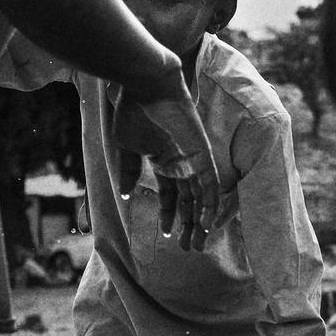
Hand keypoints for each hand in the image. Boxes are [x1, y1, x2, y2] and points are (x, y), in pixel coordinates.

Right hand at [109, 78, 229, 249]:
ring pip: (201, 199)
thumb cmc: (134, 110)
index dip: (169, 215)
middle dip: (189, 226)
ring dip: (200, 222)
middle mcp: (181, 164)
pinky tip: (207, 225)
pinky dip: (209, 206)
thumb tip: (126, 195)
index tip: (167, 235)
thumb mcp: (126, 146)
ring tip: (199, 244)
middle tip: (190, 249)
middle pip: (189, 202)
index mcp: (164, 161)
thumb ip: (129, 170)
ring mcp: (193, 160)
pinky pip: (209, 185)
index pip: (170, 195)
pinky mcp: (202, 155)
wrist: (146, 86)